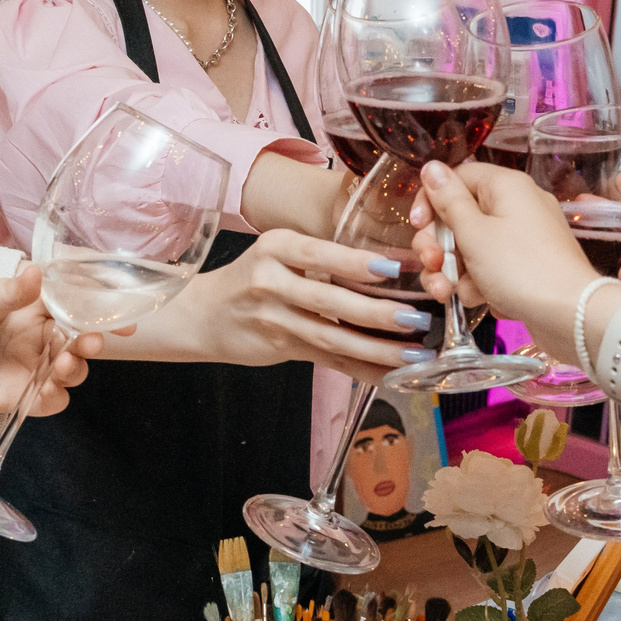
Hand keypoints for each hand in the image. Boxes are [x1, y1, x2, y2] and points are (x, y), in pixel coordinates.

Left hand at [0, 266, 89, 425]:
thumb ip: (10, 292)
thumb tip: (37, 271)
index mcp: (26, 304)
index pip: (72, 303)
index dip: (97, 308)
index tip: (121, 313)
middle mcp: (31, 335)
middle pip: (77, 338)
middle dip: (93, 340)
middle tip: (93, 340)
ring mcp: (25, 366)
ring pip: (69, 370)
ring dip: (77, 367)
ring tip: (66, 363)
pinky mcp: (15, 396)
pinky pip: (49, 401)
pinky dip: (56, 396)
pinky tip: (48, 388)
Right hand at [131, 231, 432, 385]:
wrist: (202, 313)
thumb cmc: (252, 278)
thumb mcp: (280, 253)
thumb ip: (324, 258)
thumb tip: (395, 266)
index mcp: (276, 247)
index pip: (321, 253)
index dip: (359, 262)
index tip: (399, 267)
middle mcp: (271, 280)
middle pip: (330, 299)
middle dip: (378, 312)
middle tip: (418, 318)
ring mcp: (273, 317)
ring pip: (332, 336)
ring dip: (378, 349)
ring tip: (416, 354)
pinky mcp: (280, 347)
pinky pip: (329, 360)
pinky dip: (362, 368)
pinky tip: (392, 374)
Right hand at [407, 160, 600, 329]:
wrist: (572, 316)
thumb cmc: (522, 269)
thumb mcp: (473, 233)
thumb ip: (448, 200)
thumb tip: (432, 167)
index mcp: (506, 186)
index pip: (456, 178)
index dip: (431, 200)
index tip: (418, 226)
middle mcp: (516, 206)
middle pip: (459, 215)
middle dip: (438, 245)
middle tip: (432, 264)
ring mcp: (522, 238)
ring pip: (469, 246)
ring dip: (451, 270)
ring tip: (447, 292)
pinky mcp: (525, 267)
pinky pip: (489, 267)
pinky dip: (477, 283)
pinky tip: (477, 300)